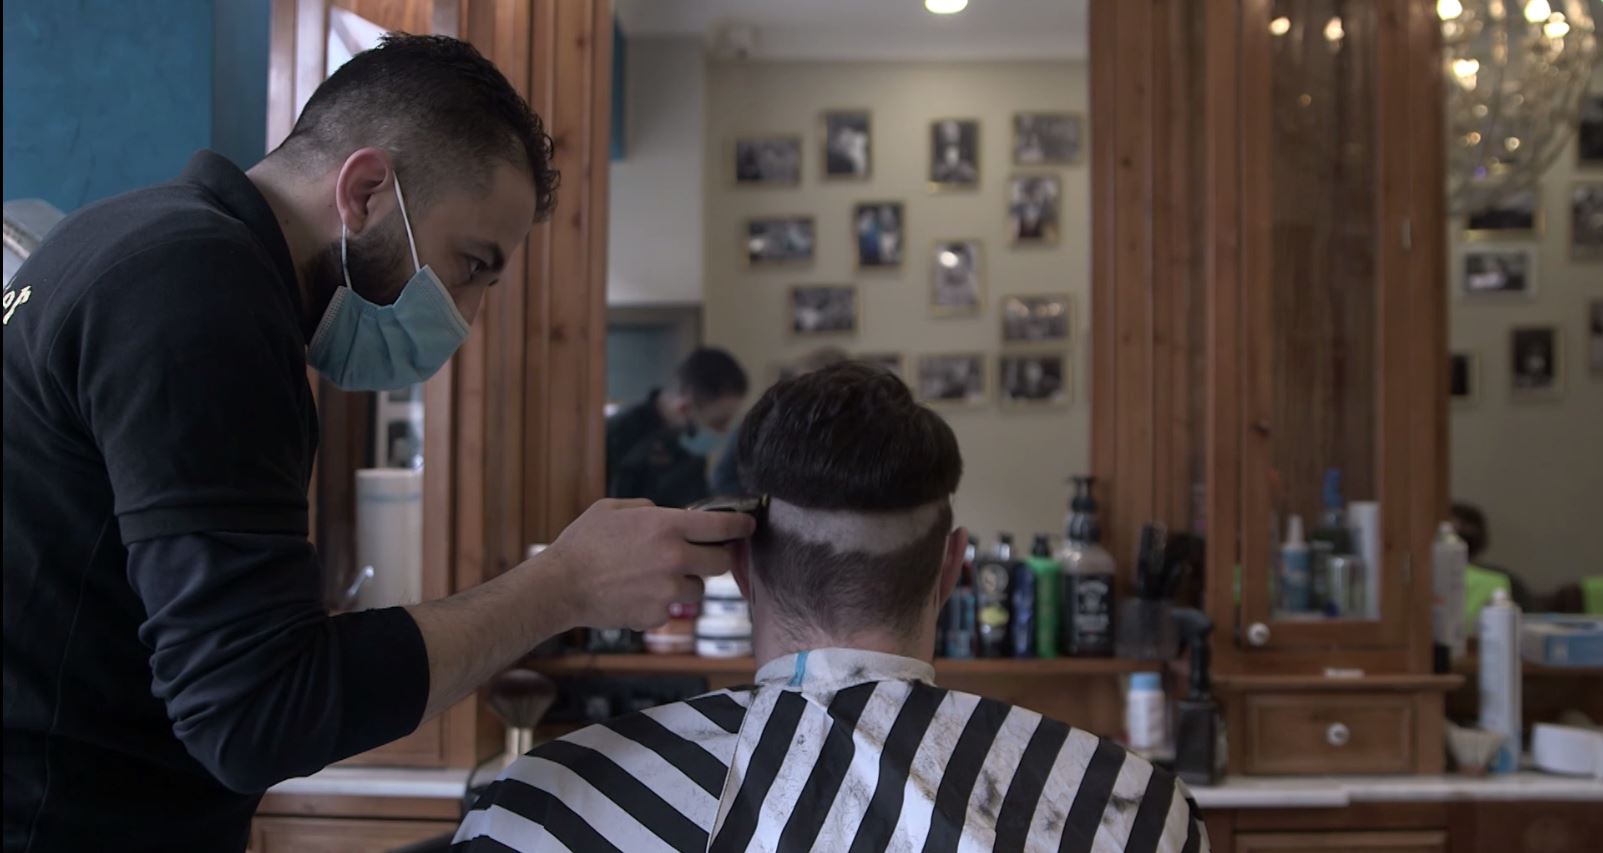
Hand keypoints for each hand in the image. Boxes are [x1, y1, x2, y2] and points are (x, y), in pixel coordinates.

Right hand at [541, 499, 756, 630]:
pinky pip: (671, 609)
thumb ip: (648, 508)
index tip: (748, 526)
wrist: (560, 586)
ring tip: (653, 578)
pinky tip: (636, 595)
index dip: (740, 526)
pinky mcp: (656, 616)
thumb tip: (669, 515)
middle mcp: (674, 558)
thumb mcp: (613, 509)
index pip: (722, 526)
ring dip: (685, 584)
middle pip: (721, 563)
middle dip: (714, 558)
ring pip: (698, 590)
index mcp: (666, 526)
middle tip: (700, 556)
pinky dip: (660, 604)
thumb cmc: (583, 543)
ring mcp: (668, 591)